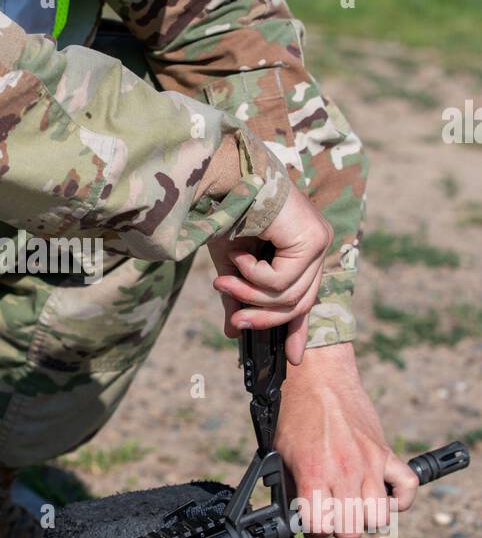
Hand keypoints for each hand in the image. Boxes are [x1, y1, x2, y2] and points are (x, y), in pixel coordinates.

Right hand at [209, 182, 332, 363]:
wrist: (220, 178)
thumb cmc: (223, 212)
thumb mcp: (231, 265)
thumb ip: (238, 298)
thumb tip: (234, 334)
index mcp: (302, 247)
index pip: (304, 297)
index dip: (297, 329)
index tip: (292, 359)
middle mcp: (316, 243)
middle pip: (298, 302)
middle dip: (263, 318)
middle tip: (234, 322)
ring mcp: (318, 241)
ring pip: (288, 296)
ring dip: (249, 295)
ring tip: (222, 283)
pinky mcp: (312, 239)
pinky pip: (281, 282)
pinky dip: (253, 276)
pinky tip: (239, 255)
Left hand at [274, 343, 418, 537]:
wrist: (317, 378)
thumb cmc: (295, 412)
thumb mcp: (280, 452)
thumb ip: (290, 486)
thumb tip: (294, 516)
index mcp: (314, 472)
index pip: (321, 528)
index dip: (314, 531)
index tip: (311, 522)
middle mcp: (345, 471)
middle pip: (352, 530)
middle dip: (339, 528)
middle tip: (331, 513)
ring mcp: (370, 463)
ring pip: (380, 517)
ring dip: (366, 518)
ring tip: (354, 505)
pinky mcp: (385, 453)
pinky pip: (408, 488)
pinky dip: (400, 498)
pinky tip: (383, 494)